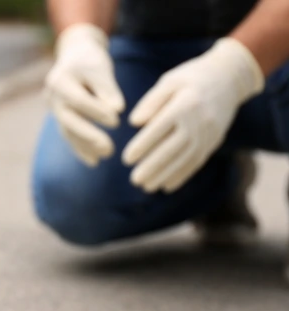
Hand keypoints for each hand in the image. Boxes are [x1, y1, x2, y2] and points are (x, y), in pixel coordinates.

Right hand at [45, 23, 125, 166]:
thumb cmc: (90, 60)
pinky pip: (69, 135)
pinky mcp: (59, 118)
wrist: (73, 55)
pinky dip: (80, 148)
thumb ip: (107, 88)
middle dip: (89, 136)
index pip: (78, 99)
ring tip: (106, 155)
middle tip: (109, 149)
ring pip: (68, 131)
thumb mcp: (100, 67)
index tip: (117, 120)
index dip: (96, 111)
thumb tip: (118, 109)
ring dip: (86, 145)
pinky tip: (93, 160)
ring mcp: (53, 109)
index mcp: (60, 80)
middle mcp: (51, 96)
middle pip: (69, 120)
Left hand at [122, 38, 263, 193]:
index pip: (160, 128)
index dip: (142, 146)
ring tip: (146, 186)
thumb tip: (133, 122)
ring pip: (185, 159)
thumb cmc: (191, 78)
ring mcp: (209, 132)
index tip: (126, 159)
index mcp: (185, 103)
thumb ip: (151, 102)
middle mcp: (199, 120)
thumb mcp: (170, 81)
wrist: (230, 78)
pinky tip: (166, 186)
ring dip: (165, 175)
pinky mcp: (214, 141)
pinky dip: (182, 175)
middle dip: (153, 166)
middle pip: (173, 148)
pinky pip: (198, 161)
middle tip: (134, 180)